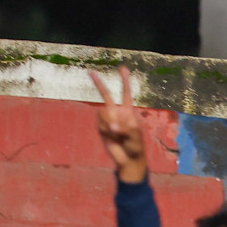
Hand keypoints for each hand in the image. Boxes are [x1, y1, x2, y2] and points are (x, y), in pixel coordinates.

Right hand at [91, 66, 147, 183]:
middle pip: (106, 96)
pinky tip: (111, 137)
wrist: (127, 159)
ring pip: (102, 114)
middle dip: (99, 84)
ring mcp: (108, 120)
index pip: (126, 93)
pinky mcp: (100, 128)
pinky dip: (105, 131)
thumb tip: (113, 126)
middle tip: (91, 72)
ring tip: (118, 134)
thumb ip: (126, 128)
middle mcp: (117, 112)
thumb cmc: (136, 146)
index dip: (125, 80)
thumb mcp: (136, 136)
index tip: (122, 68)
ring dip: (108, 123)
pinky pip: (99, 125)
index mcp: (129, 111)